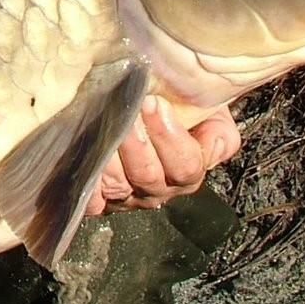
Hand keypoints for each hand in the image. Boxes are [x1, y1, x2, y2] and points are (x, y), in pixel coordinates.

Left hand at [84, 98, 239, 215]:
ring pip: (119, 184)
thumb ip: (218, 132)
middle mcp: (157, 189)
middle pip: (148, 176)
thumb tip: (214, 141)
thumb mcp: (208, 116)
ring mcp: (126, 195)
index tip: (155, 103)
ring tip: (102, 125)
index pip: (185, 166)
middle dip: (137, 143)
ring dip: (110, 156)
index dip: (170, 137)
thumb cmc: (174, 110)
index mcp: (186, 172)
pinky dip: (89, 183)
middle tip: (126, 112)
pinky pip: (94, 199)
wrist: (138, 109)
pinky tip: (85, 158)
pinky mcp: (99, 198)